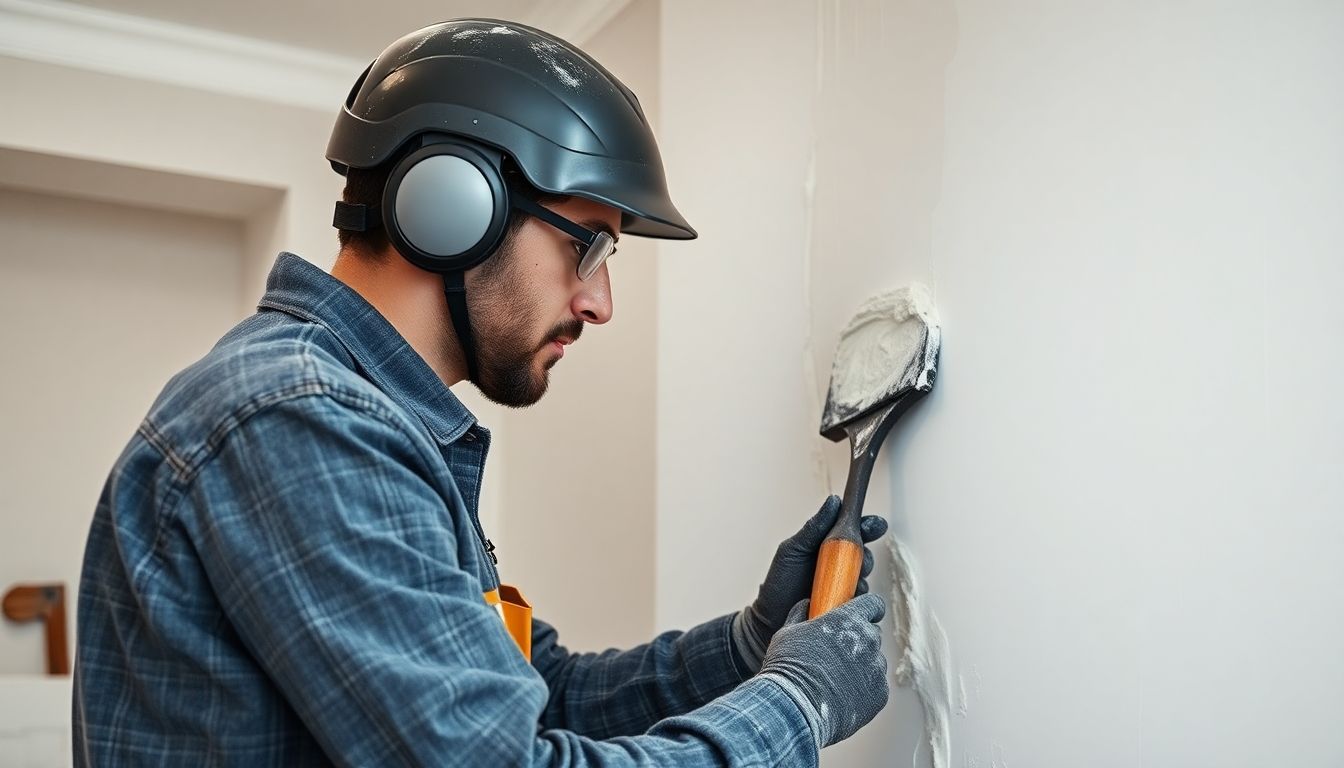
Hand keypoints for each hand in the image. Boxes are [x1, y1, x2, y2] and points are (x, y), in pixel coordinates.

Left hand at [730, 495, 887, 671]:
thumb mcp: (793, 550)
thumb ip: (814, 527)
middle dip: (864, 555)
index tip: (874, 526)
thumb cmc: (779, 583)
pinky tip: (840, 602)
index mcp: (828, 547)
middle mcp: (839, 567)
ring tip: (838, 585)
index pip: (855, 531)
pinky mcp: (847, 611)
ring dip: (858, 580)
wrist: (769, 622)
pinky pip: (862, 604)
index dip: (869, 526)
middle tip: (854, 559)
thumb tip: (834, 501)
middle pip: (865, 555)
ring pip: (865, 579)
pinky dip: (856, 601)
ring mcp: (844, 589)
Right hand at [757, 596, 888, 749]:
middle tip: (838, 654)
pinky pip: (875, 686)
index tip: (862, 616)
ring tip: (835, 679)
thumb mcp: (788, 632)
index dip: (868, 610)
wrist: (795, 707)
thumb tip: (807, 604)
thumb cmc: (789, 668)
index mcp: (848, 620)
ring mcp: (876, 669)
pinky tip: (841, 695)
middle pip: (873, 634)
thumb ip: (802, 614)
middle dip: (860, 641)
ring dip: (862, 666)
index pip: (874, 604)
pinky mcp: (879, 694)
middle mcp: (868, 641)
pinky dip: (863, 689)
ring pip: (874, 662)